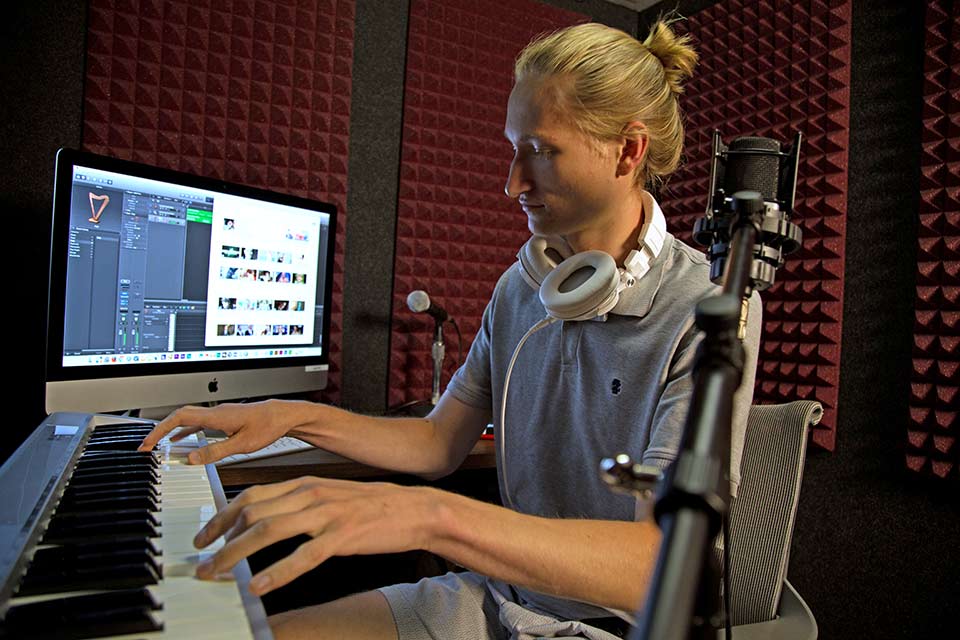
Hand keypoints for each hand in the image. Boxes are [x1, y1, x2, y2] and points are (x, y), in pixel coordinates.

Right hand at [136, 400, 300, 463]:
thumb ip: (216, 451)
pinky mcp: (225, 419)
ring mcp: (219, 414)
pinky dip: (186, 431)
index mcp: (216, 416)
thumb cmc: (268, 425)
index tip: (148, 443)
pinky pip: (198, 423)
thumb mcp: (242, 444)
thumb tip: (192, 458)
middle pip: (179, 417)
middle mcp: (215, 412)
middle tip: (146, 446)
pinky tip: (183, 440)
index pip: (179, 418)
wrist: (284, 415)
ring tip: (158, 445)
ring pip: (188, 419)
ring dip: (171, 430)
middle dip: (160, 430)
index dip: (160, 429)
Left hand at [193, 477, 438, 594]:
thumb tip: (265, 522)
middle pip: (252, 512)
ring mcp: (327, 514)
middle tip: (202, 560)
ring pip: (269, 530)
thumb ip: (298, 506)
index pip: (252, 496)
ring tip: (217, 573)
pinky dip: (277, 572)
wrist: (415, 509)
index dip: (222, 517)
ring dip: (236, 554)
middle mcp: (311, 494)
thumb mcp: (330, 498)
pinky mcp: (343, 535)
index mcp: (306, 484)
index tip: (205, 536)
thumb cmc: (373, 507)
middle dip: (219, 538)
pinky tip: (259, 585)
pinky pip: (303, 555)